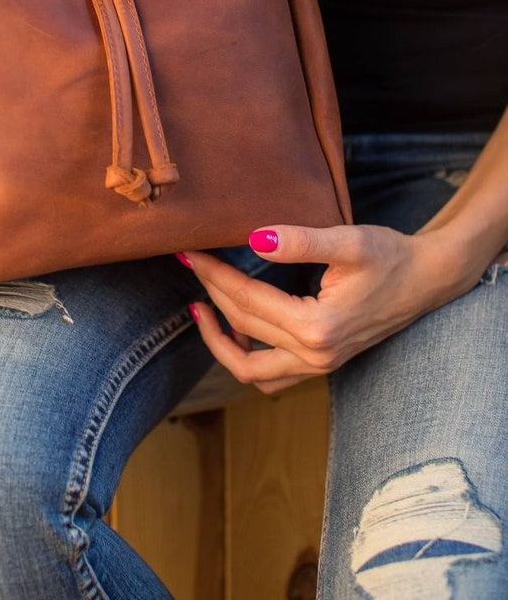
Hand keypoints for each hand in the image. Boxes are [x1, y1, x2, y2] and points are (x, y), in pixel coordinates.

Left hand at [182, 222, 468, 394]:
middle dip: (212, 293)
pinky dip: (245, 356)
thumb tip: (254, 239)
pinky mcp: (322, 365)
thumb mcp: (349, 241)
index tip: (189, 251)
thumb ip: (301, 241)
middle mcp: (316, 356)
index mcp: (318, 328)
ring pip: (250, 368)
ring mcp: (320, 367)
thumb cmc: (390, 256)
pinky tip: (234, 329)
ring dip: (219, 340)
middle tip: (192, 262)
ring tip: (200, 305)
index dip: (213, 274)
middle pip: (242, 328)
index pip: (247, 301)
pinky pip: (271, 376)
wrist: (427, 279)